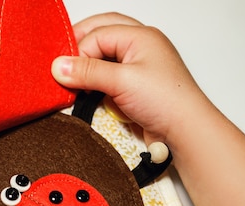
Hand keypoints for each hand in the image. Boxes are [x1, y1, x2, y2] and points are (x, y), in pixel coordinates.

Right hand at [51, 12, 214, 145]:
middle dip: (80, 47)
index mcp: (140, 36)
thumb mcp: (122, 81)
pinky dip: (94, 80)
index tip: (63, 72)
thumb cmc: (167, 102)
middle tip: (61, 64)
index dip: (78, 51)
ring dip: (87, 64)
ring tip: (73, 78)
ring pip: (104, 55)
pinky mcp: (134, 87)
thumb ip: (88, 72)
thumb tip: (59, 66)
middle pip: (101, 35)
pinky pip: (108, 76)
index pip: (97, 34)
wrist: (186, 132)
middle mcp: (139, 46)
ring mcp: (137, 66)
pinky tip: (87, 90)